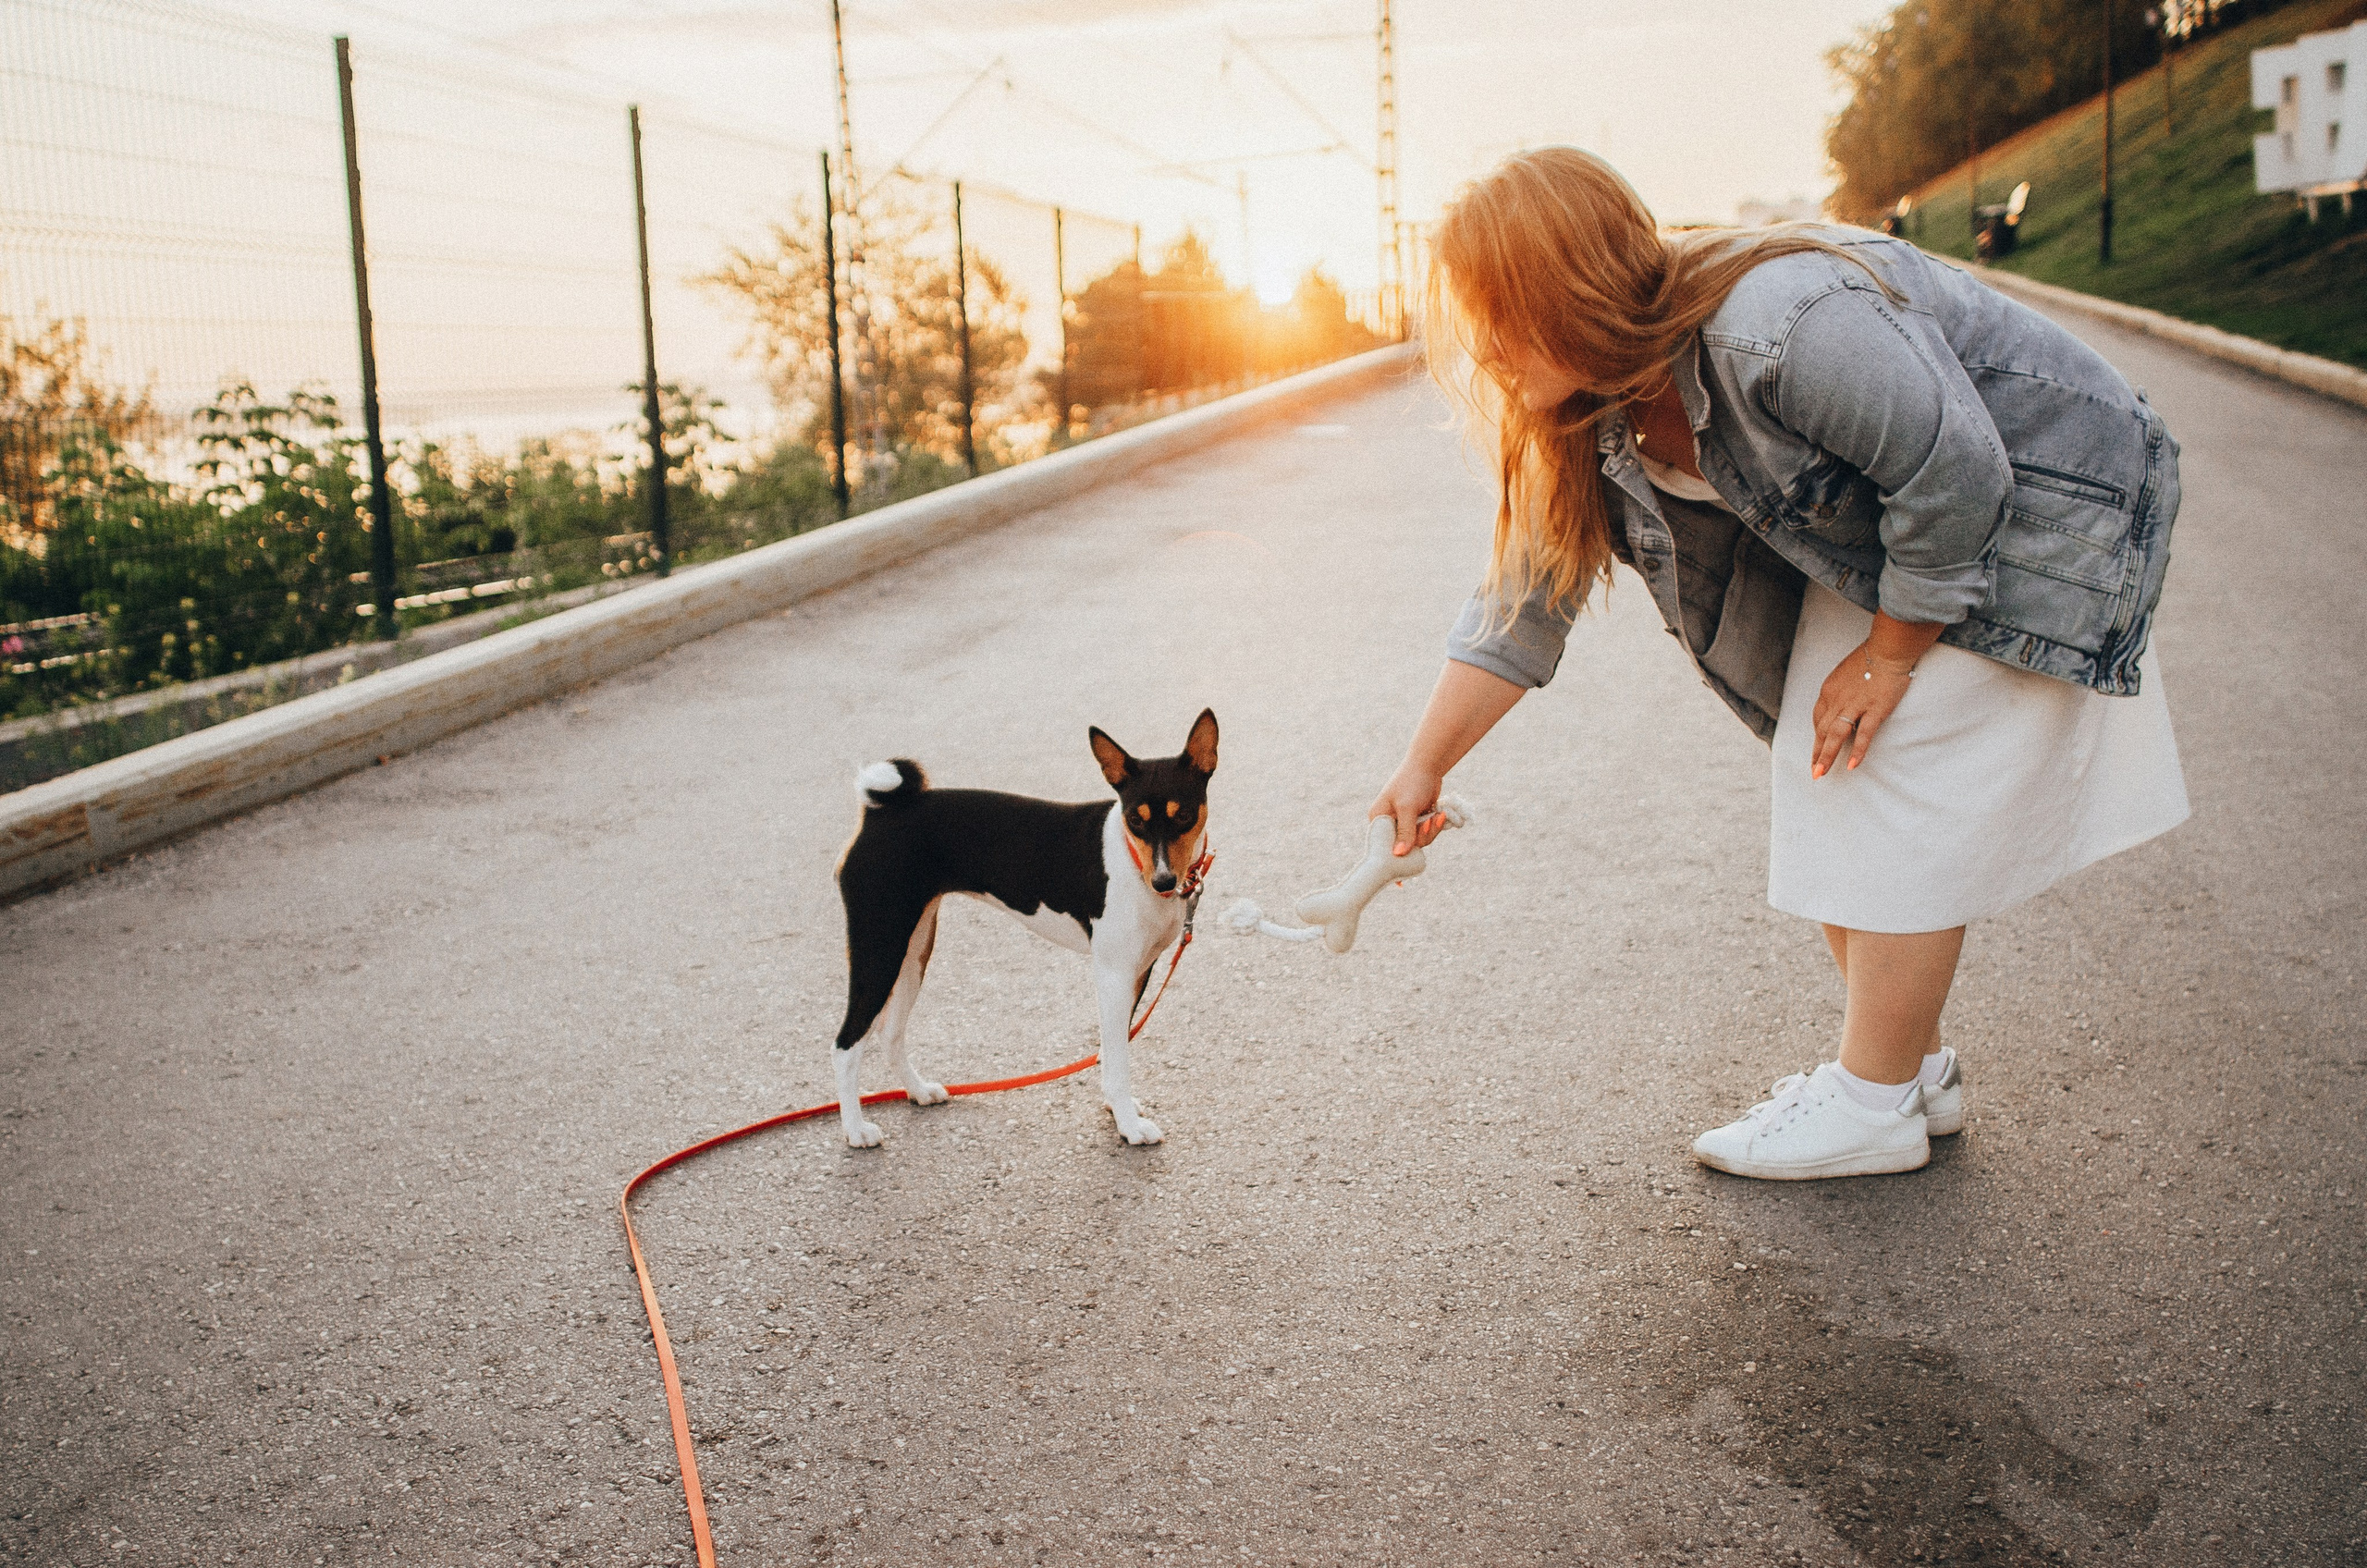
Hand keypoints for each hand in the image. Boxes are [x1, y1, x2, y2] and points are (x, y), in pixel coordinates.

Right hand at [1368, 762, 1449, 855]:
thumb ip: (1405, 832)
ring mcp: (1403, 822)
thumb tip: (1398, 855)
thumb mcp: (1407, 808)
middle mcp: (1389, 822)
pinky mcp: (1415, 820)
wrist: (1428, 765)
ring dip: (1430, 831)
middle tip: (1430, 822)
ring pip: (1417, 840)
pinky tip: (1439, 815)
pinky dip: (1433, 827)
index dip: (1401, 848)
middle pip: (1405, 844)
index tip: (1418, 837)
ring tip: (1437, 816)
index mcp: (1379, 819)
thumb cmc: (1412, 782)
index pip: (1386, 845)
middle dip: (1421, 836)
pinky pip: (1424, 833)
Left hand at [1810, 638, 1916, 777]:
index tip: (1818, 747)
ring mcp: (1855, 705)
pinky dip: (1857, 751)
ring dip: (1826, 756)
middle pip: (1821, 730)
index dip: (1817, 735)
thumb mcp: (1845, 673)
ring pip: (1835, 735)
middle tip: (1815, 770)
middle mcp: (1837, 699)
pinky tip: (1852, 766)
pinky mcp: (1874, 709)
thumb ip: (1841, 691)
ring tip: (1821, 773)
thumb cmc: (1870, 657)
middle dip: (1817, 752)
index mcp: (1829, 690)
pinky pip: (1863, 734)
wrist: (1889, 648)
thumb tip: (1841, 705)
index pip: (1818, 718)